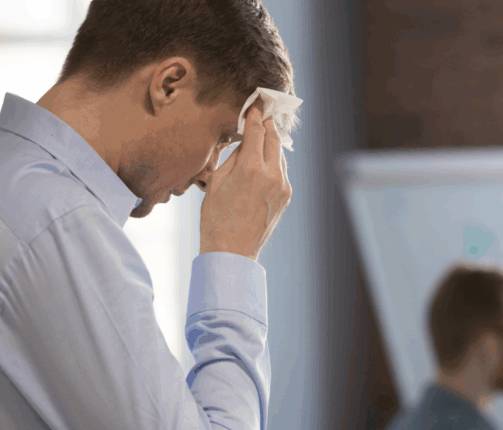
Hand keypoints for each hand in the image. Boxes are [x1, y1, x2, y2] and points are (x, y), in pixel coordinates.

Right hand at [199, 106, 290, 260]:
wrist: (232, 251)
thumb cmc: (216, 217)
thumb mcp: (217, 181)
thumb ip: (235, 156)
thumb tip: (246, 140)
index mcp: (252, 169)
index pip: (257, 131)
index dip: (255, 115)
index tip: (255, 104)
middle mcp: (272, 175)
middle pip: (274, 138)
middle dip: (267, 124)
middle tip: (262, 112)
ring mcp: (283, 187)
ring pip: (280, 154)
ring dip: (271, 143)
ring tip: (262, 136)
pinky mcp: (286, 196)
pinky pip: (282, 171)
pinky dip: (274, 161)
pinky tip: (264, 160)